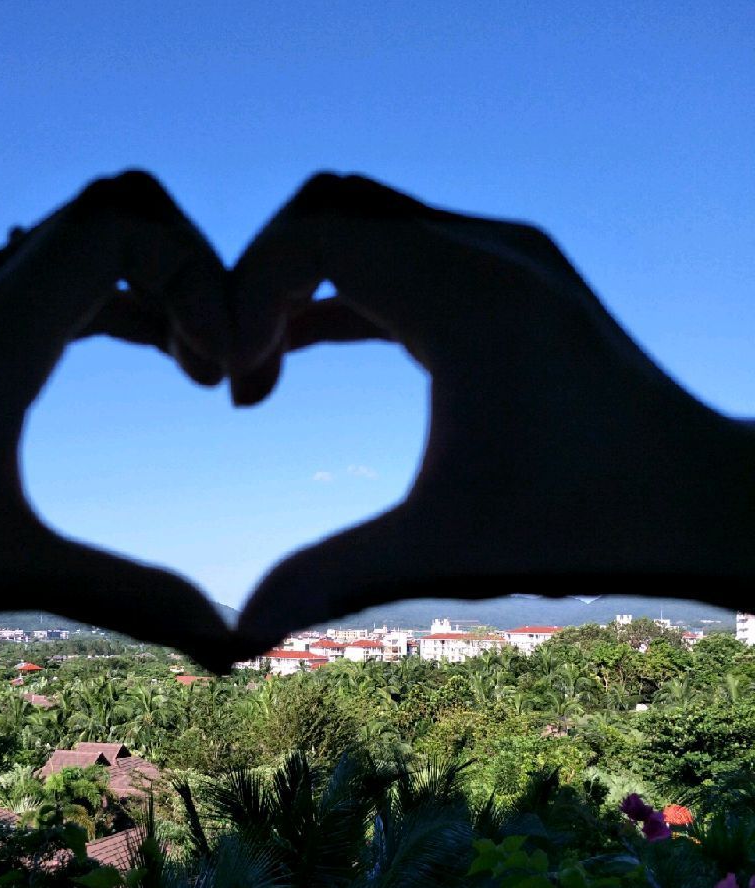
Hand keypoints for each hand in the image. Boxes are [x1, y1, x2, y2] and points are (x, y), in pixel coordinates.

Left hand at [0, 172, 235, 667]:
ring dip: (161, 283)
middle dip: (192, 267)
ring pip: (89, 231)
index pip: (122, 225)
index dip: (196, 278)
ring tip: (196, 367)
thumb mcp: (2, 569)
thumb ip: (124, 598)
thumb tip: (228, 641)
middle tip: (216, 360)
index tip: (217, 370)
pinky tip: (150, 354)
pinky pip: (64, 272)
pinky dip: (125, 298)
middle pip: (118, 204)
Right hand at [233, 173, 754, 648]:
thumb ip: (329, 578)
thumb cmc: (584, 523)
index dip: (245, 298)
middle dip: (263, 277)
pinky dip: (343, 291)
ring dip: (302, 281)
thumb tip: (238, 634)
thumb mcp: (444, 548)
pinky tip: (307, 346)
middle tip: (241, 368)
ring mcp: (504, 255)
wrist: (697, 499)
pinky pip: (402, 254)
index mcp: (466, 294)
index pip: (312, 236)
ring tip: (263, 368)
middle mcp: (486, 249)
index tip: (236, 387)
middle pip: (330, 207)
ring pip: (366, 222)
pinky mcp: (510, 278)